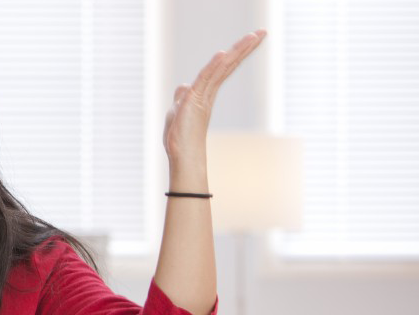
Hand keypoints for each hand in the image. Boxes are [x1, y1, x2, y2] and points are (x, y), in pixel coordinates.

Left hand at [163, 30, 266, 168]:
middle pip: (228, 65)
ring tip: (254, 36)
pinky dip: (214, 67)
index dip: (235, 54)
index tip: (251, 40)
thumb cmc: (180, 139)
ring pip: (221, 68)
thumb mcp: (177, 112)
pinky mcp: (195, 101)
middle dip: (243, 48)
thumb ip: (181, 98)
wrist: (182, 156)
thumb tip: (182, 86)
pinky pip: (206, 80)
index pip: (222, 69)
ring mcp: (203, 96)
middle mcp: (208, 93)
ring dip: (237, 51)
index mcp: (205, 94)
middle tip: (262, 32)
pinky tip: (223, 54)